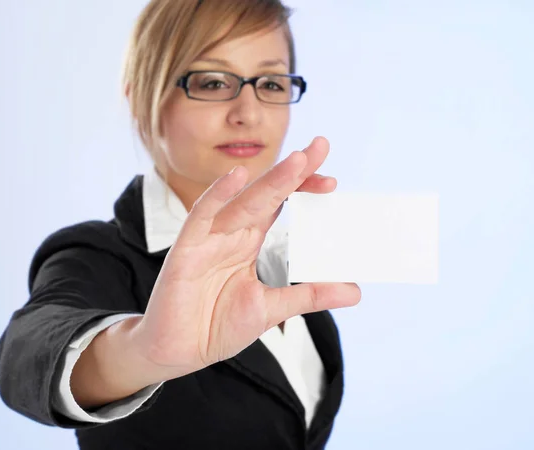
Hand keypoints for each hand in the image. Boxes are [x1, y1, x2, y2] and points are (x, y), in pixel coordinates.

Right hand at [134, 136, 360, 377]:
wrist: (179, 351)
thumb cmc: (217, 325)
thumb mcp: (272, 309)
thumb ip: (309, 296)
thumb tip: (354, 291)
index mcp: (248, 241)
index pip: (279, 204)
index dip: (302, 189)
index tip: (332, 181)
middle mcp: (230, 233)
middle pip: (265, 194)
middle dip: (293, 171)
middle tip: (321, 146)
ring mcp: (208, 238)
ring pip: (242, 201)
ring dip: (270, 180)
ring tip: (299, 161)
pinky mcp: (186, 250)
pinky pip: (201, 216)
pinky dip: (217, 195)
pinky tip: (237, 177)